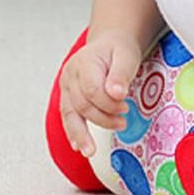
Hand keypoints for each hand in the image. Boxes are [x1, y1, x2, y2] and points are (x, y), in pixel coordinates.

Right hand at [59, 33, 140, 156]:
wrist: (110, 43)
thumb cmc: (119, 49)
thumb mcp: (127, 55)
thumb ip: (121, 74)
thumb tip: (116, 94)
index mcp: (84, 62)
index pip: (92, 90)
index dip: (108, 103)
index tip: (126, 107)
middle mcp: (70, 75)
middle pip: (82, 104)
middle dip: (103, 117)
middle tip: (123, 121)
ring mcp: (66, 86)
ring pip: (70, 114)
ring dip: (81, 134)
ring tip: (90, 151)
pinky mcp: (68, 96)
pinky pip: (68, 116)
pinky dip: (73, 132)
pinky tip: (78, 146)